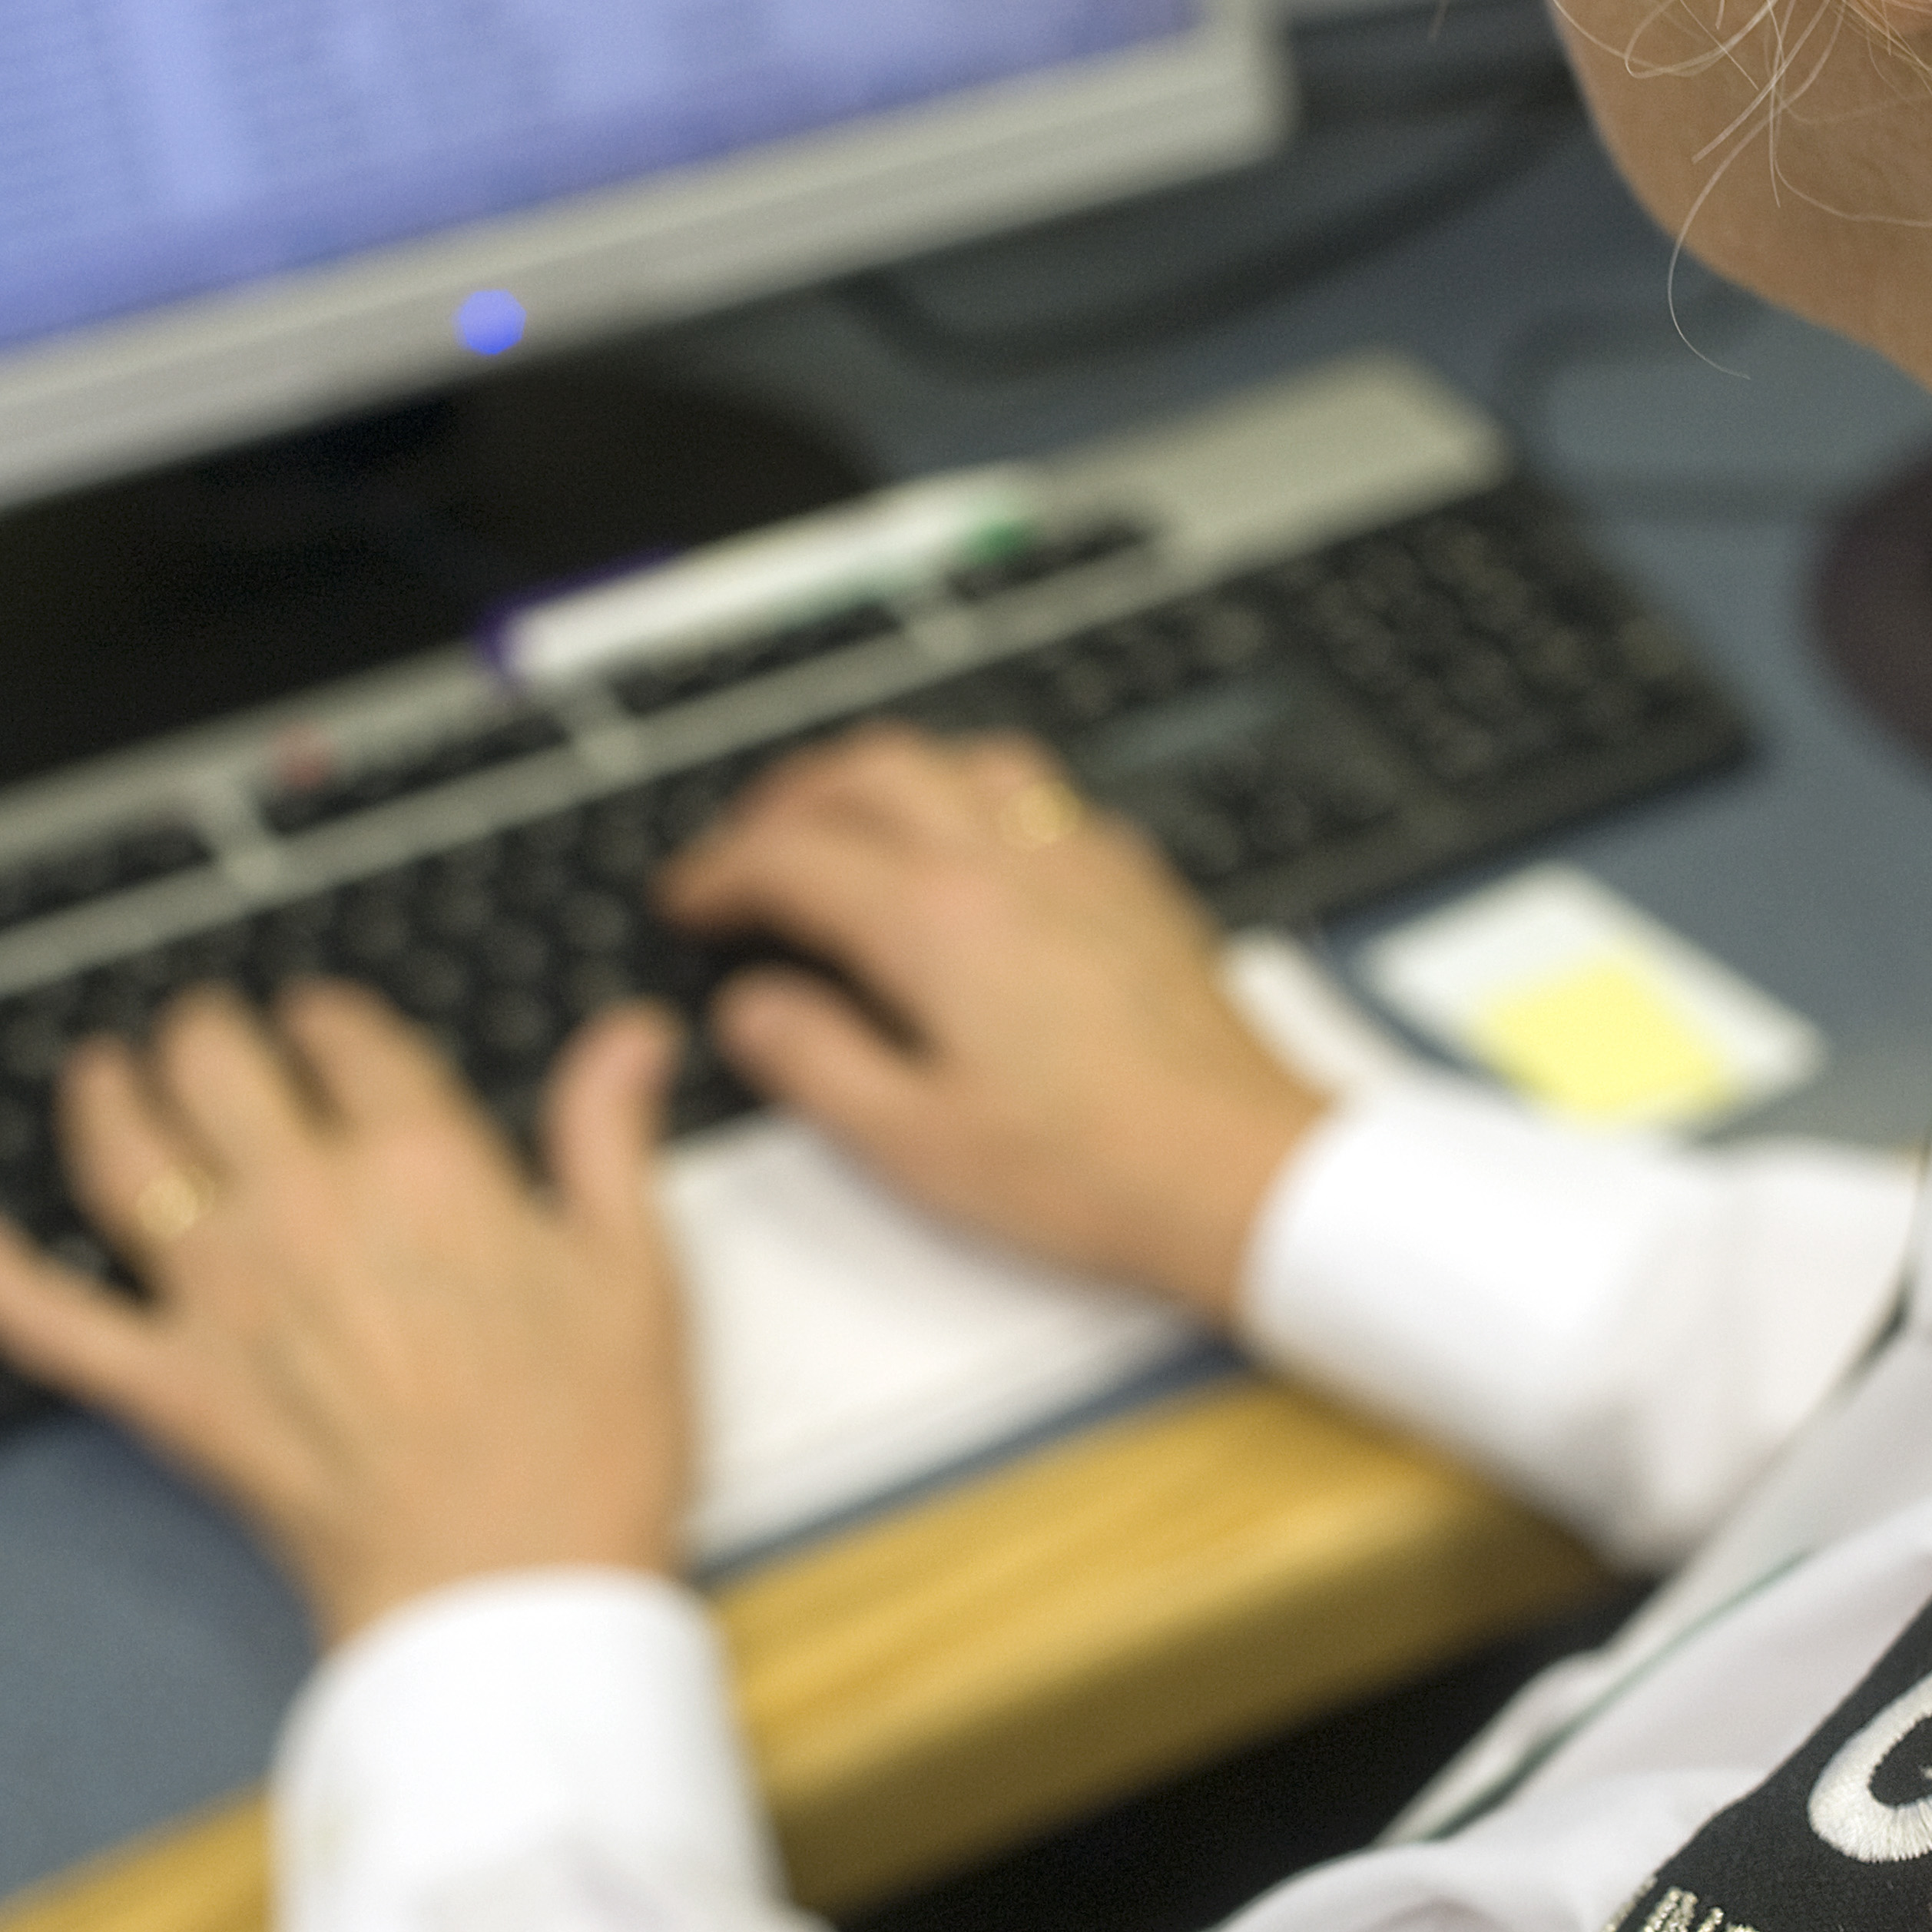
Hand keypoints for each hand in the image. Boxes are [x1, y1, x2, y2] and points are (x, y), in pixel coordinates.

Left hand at [0, 984, 690, 1644]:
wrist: (512, 1595)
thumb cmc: (587, 1453)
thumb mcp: (636, 1274)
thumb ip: (609, 1137)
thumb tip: (628, 1040)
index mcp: (426, 1167)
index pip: (349, 1039)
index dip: (331, 1015)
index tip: (328, 1021)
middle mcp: (306, 1208)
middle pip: (217, 1066)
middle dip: (210, 1033)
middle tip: (214, 1036)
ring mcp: (225, 1298)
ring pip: (123, 1154)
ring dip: (102, 1096)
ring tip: (103, 1076)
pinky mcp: (172, 1390)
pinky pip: (50, 1319)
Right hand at [659, 724, 1326, 1320]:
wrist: (1243, 1173)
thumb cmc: (1095, 1171)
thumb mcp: (915, 1145)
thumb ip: (815, 1062)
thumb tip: (753, 1009)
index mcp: (937, 922)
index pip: (792, 856)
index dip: (719, 870)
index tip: (688, 900)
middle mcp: (1007, 864)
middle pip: (869, 771)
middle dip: (786, 799)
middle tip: (744, 850)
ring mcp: (1080, 860)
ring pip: (959, 758)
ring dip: (883, 776)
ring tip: (845, 823)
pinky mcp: (1134, 881)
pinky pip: (1036, 793)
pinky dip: (971, 795)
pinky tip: (968, 848)